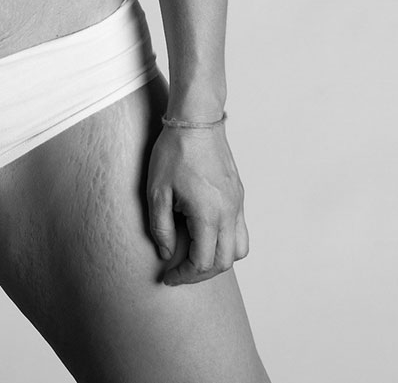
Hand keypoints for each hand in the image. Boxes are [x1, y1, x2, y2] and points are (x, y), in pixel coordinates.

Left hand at [146, 122, 247, 285]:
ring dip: (219, 260)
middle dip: (201, 274)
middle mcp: (229, 212)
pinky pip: (240, 229)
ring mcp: (237, 203)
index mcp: (209, 214)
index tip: (168, 276)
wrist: (196, 121)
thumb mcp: (156, 192)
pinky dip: (226, 242)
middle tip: (179, 273)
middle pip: (225, 262)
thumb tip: (166, 253)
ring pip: (239, 249)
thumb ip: (161, 227)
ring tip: (195, 258)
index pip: (203, 262)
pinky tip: (204, 235)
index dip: (184, 276)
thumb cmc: (173, 153)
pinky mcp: (238, 194)